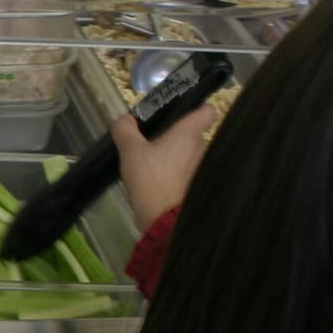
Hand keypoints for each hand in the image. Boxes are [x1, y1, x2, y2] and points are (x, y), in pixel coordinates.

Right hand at [114, 103, 216, 231]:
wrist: (166, 221)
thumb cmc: (151, 180)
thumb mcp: (131, 152)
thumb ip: (126, 131)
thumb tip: (125, 119)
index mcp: (189, 133)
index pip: (207, 111)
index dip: (196, 111)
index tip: (180, 118)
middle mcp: (203, 147)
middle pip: (193, 136)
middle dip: (176, 141)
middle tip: (154, 150)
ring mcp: (205, 168)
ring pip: (191, 157)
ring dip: (178, 161)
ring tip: (157, 171)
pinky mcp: (202, 186)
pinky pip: (191, 174)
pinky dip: (181, 177)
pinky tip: (163, 185)